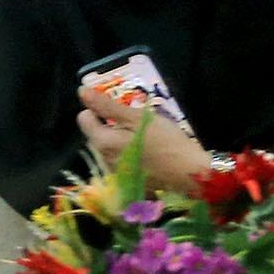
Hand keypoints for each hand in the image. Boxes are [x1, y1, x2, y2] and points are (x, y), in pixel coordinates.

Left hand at [77, 85, 211, 194]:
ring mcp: (116, 173)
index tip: (118, 109)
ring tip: (144, 136)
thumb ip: (106, 105)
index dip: (98, 110)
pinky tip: (147, 152)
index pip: (83, 119)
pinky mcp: (129, 182)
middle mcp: (104, 160)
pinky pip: (121, 161)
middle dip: (110, 125)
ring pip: (109, 147)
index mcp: (102, 143)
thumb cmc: (166, 141)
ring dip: (120, 139)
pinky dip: (129, 154)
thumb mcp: (136, 117)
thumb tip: (81, 92)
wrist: (191, 174)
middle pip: (96, 133)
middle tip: (135, 121)